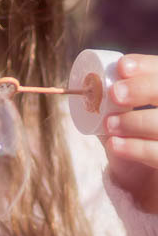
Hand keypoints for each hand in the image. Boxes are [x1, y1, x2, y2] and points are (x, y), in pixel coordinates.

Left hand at [99, 54, 157, 213]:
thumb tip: (89, 83)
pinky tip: (115, 145)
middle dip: (141, 89)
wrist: (140, 169)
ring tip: (109, 125)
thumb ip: (113, 97)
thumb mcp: (120, 110)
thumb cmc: (128, 129)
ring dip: (134, 121)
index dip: (145, 66)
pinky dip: (135, 148)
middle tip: (115, 93)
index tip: (122, 67)